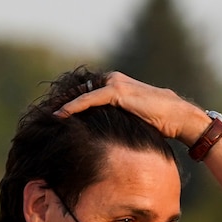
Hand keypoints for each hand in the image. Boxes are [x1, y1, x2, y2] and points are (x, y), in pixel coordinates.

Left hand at [53, 72, 209, 146]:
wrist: (178, 117)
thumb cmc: (160, 124)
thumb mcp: (133, 123)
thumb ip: (117, 123)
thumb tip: (104, 141)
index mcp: (115, 87)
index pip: (86, 94)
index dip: (70, 106)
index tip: (54, 118)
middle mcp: (113, 81)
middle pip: (79, 91)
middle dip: (63, 104)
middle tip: (44, 118)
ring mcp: (115, 84)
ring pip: (81, 93)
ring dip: (64, 105)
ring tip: (47, 117)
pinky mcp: (117, 91)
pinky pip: (88, 99)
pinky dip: (73, 107)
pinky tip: (60, 115)